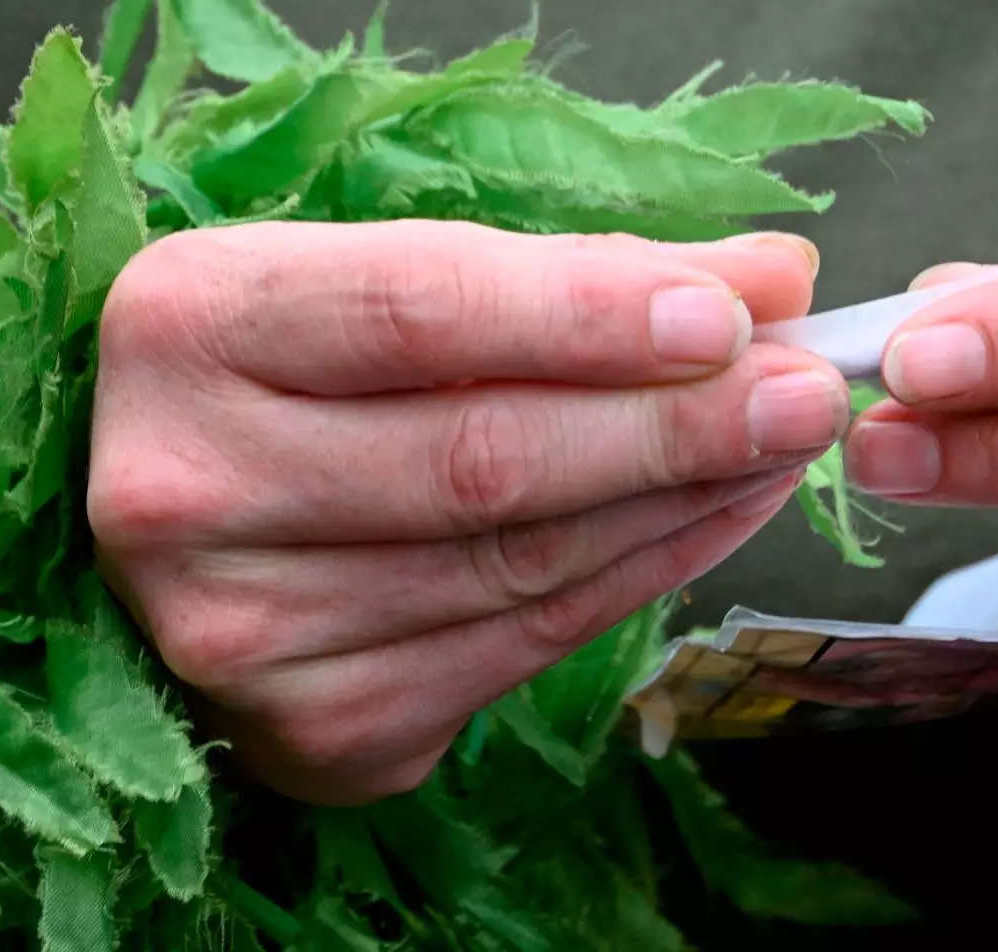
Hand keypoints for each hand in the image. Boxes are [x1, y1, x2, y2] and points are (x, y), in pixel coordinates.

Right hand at [88, 219, 844, 804]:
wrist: (194, 523)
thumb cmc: (304, 367)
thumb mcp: (395, 274)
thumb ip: (573, 273)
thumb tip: (772, 279)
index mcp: (189, 324)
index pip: (420, 313)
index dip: (589, 315)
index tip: (734, 315)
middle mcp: (187, 486)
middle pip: (483, 456)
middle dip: (675, 424)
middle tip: (811, 390)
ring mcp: (246, 627)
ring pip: (523, 560)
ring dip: (684, 499)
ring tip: (786, 443)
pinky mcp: (319, 725)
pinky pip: (529, 641)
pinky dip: (646, 572)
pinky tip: (720, 515)